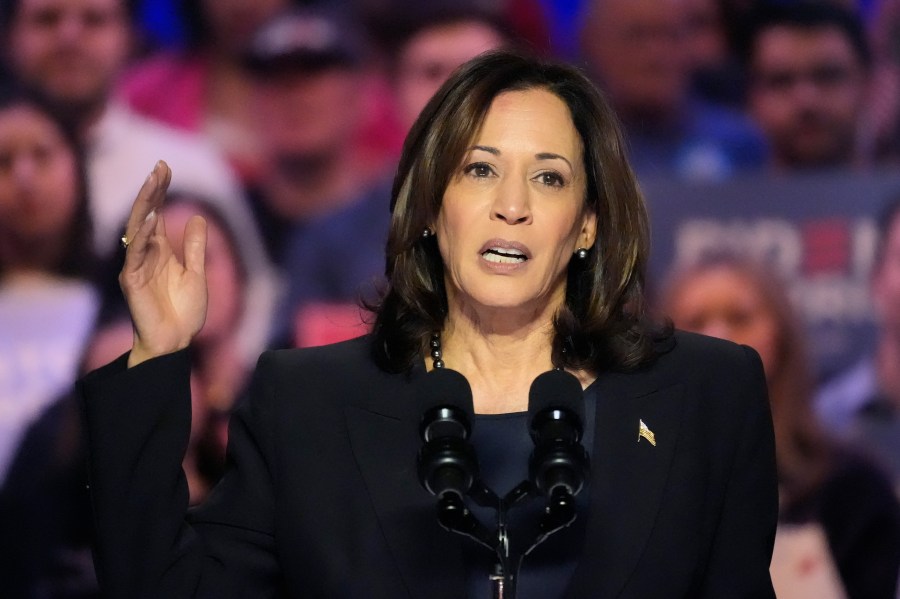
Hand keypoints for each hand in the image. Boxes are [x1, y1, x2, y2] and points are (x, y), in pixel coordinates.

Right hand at [119, 161, 207, 366]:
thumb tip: (197, 217)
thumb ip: (194, 248)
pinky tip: (151, 218)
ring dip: (146, 205)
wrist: (175, 343)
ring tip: (154, 182)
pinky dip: (143, 236)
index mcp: (160, 252)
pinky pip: (135, 255)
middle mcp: (145, 255)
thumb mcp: (196, 274)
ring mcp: (136, 267)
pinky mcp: (132, 282)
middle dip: (151, 190)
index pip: (156, 214)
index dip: (159, 191)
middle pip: (145, 215)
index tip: (164, 167)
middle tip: (159, 167)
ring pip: (137, 229)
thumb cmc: (183, 313)